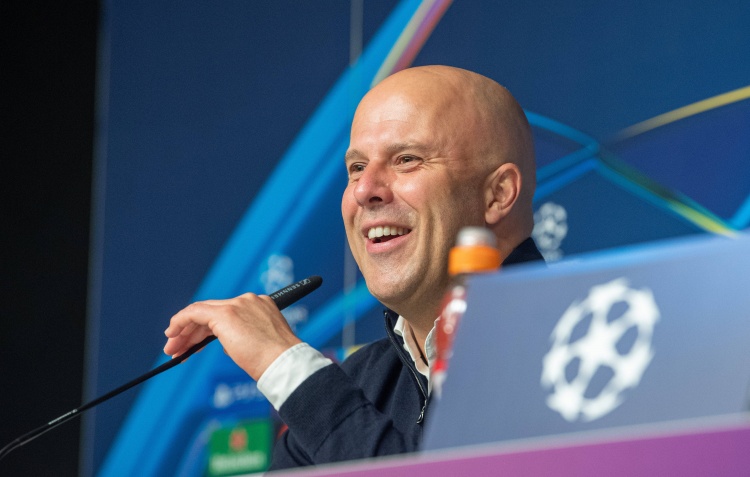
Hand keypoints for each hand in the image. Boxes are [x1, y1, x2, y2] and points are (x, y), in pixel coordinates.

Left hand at [163, 293, 301, 380]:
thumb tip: (229, 344)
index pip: (226, 314)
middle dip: (191, 332)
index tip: (197, 344)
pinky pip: (194, 313)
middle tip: (178, 349)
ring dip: (184, 332)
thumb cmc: (277, 362)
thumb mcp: (261, 344)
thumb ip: (244, 337)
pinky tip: (171, 335)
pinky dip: (180, 322)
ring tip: (173, 350)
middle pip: (211, 312)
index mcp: (261, 306)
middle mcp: (248, 301)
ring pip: (201, 313)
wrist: (284, 363)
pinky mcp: (226, 313)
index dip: (207, 329)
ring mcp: (237, 305)